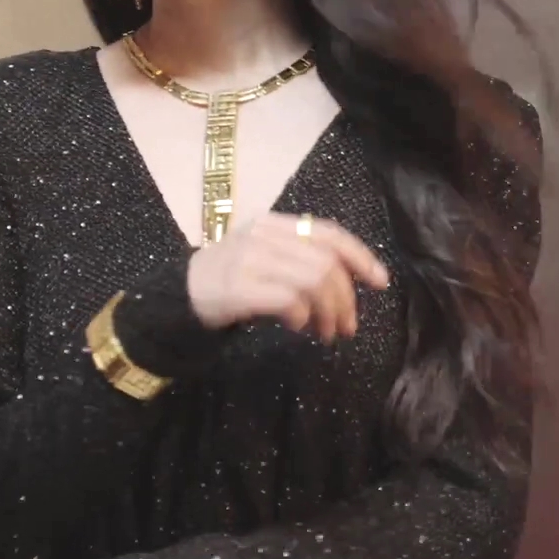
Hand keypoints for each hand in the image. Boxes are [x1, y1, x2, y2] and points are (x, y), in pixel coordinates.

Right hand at [186, 212, 390, 343]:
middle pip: (326, 263)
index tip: (381, 282)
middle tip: (347, 327)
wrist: (178, 296)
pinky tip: (297, 327)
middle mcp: (264, 235)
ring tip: (325, 333)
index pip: (329, 233)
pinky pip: (288, 299)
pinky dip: (301, 316)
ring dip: (328, 312)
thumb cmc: (231, 281)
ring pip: (312, 280)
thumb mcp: (268, 261)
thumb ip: (303, 263)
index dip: (360, 257)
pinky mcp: (238, 286)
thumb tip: (349, 286)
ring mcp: (249, 258)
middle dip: (345, 299)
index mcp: (275, 224)